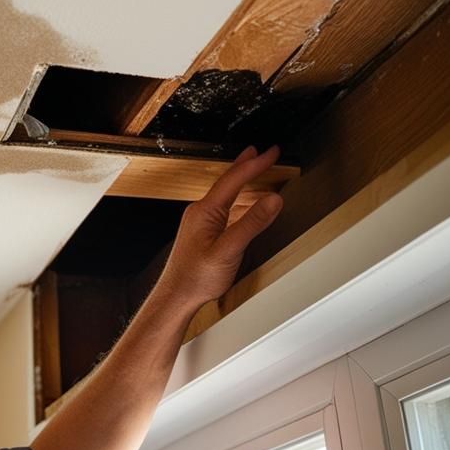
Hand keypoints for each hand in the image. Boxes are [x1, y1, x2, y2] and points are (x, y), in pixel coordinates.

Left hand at [153, 144, 284, 309]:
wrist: (176, 296)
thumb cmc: (196, 277)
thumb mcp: (229, 249)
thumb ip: (252, 223)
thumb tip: (273, 199)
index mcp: (205, 211)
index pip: (234, 179)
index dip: (256, 164)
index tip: (273, 152)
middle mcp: (200, 212)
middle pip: (228, 182)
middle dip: (247, 165)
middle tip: (263, 152)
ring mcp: (200, 223)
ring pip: (226, 195)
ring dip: (243, 182)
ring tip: (256, 171)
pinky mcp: (203, 234)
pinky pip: (224, 209)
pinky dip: (239, 201)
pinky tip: (244, 206)